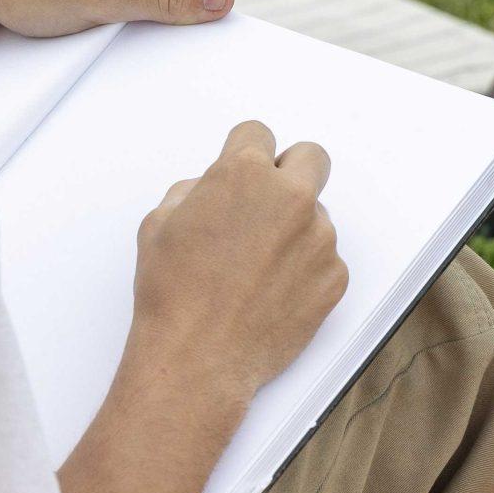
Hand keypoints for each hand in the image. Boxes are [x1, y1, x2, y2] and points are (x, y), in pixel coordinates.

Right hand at [131, 121, 347, 409]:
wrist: (199, 359)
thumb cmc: (173, 294)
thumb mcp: (158, 224)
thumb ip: (195, 190)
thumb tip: (214, 188)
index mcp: (244, 174)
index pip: (258, 133)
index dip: (243, 154)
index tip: (240, 174)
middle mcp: (290, 198)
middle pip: (310, 157)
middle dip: (289, 173)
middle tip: (267, 203)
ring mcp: (319, 238)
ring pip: (316, 214)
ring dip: (294, 229)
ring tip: (256, 268)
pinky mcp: (334, 276)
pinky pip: (324, 258)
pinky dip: (304, 270)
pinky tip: (272, 293)